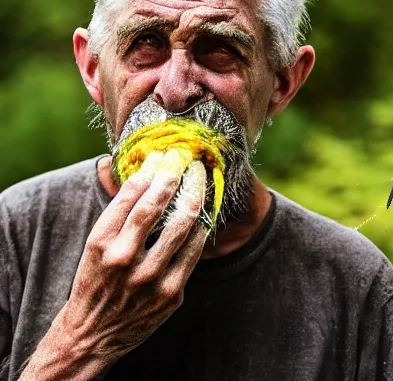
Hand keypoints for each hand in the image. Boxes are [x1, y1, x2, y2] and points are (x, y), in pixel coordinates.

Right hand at [21, 151, 207, 379]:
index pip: (132, 194)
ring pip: (183, 225)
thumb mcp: (95, 243)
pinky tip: (201, 213)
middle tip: (187, 159)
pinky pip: (194, 251)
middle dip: (176, 175)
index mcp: (102, 242)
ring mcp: (150, 279)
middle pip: (158, 205)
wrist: (93, 333)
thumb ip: (117, 210)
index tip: (163, 155)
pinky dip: (200, 228)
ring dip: (194, 195)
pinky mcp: (171, 294)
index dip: (152, 169)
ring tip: (199, 179)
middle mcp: (125, 259)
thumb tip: (138, 171)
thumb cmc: (95, 279)